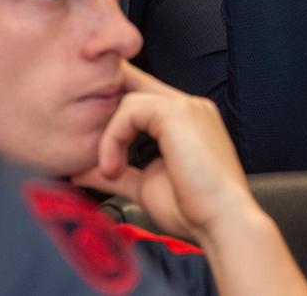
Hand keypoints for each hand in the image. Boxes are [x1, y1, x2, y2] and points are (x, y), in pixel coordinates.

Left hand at [72, 63, 253, 243]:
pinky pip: (130, 110)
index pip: (142, 93)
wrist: (224, 225)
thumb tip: (81, 171)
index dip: (113, 105)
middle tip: (83, 133)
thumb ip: (115, 173)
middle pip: (134, 82)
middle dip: (104, 103)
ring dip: (109, 135)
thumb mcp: (144, 186)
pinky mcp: (176, 112)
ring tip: (109, 170)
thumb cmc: (195, 210)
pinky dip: (114, 137)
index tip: (89, 129)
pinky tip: (114, 167)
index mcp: (184, 119)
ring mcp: (184, 105)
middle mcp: (187, 105)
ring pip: (128, 98)